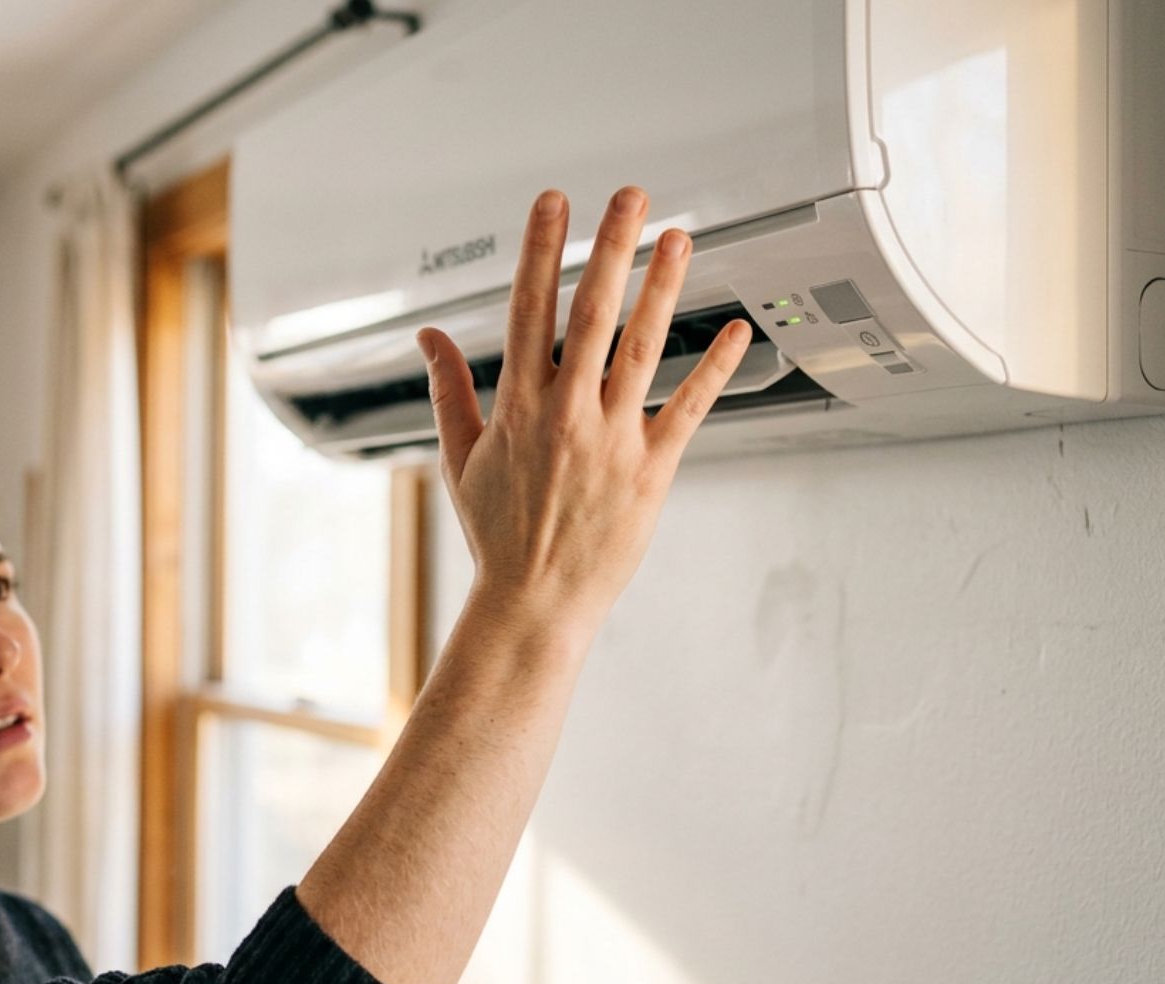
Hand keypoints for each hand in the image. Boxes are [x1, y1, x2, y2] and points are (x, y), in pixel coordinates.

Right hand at [416, 186, 752, 640]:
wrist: (534, 603)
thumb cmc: (500, 536)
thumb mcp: (460, 458)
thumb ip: (448, 389)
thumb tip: (429, 338)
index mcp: (519, 407)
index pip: (529, 310)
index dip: (541, 251)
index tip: (554, 204)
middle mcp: (567, 416)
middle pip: (592, 314)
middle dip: (611, 248)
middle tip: (630, 198)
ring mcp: (612, 441)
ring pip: (642, 348)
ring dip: (663, 288)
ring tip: (679, 238)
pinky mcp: (652, 471)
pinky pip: (689, 408)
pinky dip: (714, 367)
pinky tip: (734, 329)